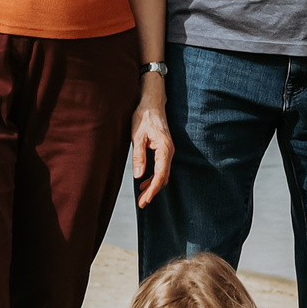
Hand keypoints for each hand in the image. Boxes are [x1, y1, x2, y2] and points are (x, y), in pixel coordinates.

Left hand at [128, 79, 173, 208]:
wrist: (152, 103)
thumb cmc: (144, 118)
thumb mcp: (137, 137)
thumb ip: (139, 156)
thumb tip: (139, 176)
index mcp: (164, 149)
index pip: (160, 175)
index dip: (152, 190)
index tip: (144, 201)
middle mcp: (169, 152)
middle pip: (163, 178)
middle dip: (153, 191)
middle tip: (142, 204)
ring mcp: (168, 151)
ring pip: (163, 174)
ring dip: (153, 185)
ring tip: (142, 196)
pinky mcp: (164, 150)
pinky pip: (161, 168)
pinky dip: (154, 177)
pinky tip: (144, 181)